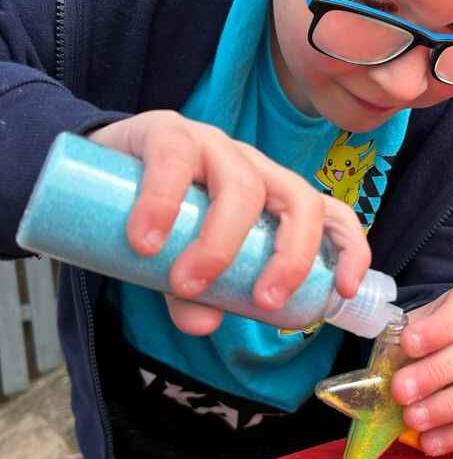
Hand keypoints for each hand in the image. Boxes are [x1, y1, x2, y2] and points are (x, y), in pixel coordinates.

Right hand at [89, 111, 369, 334]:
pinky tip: (146, 240)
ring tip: (184, 283)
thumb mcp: (183, 269)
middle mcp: (252, 168)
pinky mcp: (166, 133)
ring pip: (242, 185)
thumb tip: (203, 324)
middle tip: (264, 302)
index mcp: (271, 197)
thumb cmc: (161, 225)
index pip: (329, 213)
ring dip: (221, 242)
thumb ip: (196, 298)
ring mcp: (213, 146)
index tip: (345, 289)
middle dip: (292, 256)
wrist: (98, 176)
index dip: (349, 247)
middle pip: (298, 200)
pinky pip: (175, 160)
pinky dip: (163, 202)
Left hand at [392, 283, 452, 455]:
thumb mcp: (419, 322)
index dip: (436, 330)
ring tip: (412, 420)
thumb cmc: (436, 332)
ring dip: (448, 408)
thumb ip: (403, 339)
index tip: (407, 344)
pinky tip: (430, 442)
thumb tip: (382, 370)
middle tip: (401, 391)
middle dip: (436, 374)